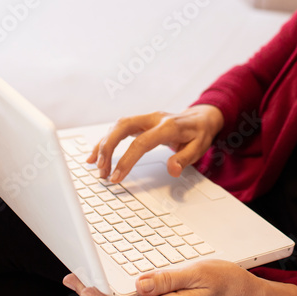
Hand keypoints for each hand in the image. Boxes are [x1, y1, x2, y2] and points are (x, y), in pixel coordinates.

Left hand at [62, 260, 296, 295]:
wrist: (246, 293)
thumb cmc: (227, 281)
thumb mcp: (199, 272)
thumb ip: (168, 280)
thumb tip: (139, 283)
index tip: (86, 289)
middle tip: (72, 278)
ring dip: (105, 294)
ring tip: (84, 277)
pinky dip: (121, 291)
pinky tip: (112, 280)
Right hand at [87, 105, 223, 182]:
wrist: (201, 117)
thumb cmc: (199, 133)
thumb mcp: (199, 148)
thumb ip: (185, 159)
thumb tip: (172, 170)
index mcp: (168, 126)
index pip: (141, 142)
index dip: (126, 160)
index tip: (116, 177)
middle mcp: (153, 119)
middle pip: (122, 127)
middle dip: (108, 148)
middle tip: (102, 171)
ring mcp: (145, 118)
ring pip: (117, 126)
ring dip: (104, 145)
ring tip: (98, 167)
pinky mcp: (140, 122)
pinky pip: (118, 129)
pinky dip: (105, 141)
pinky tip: (95, 155)